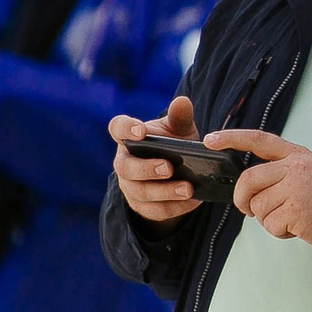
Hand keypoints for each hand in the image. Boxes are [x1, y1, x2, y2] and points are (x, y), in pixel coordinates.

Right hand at [110, 96, 201, 225]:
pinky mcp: (142, 206)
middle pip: (126, 167)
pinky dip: (175, 207)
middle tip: (168, 167)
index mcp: (129, 138)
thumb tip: (183, 101)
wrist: (177, 175)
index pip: (117, 128)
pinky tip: (193, 201)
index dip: (125, 129)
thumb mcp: (179, 130)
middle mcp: (124, 162)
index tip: (140, 132)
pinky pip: (155, 210)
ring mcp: (130, 186)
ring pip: (141, 192)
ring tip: (188, 188)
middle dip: (146, 168)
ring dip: (165, 192)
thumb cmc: (173, 145)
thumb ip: (180, 117)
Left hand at [206, 127, 311, 249]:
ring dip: (268, 220)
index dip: (232, 138)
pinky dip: (279, 232)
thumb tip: (250, 191)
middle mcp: (294, 168)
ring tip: (291, 218)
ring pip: (258, 207)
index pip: (259, 140)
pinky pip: (270, 224)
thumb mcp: (310, 172)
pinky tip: (297, 227)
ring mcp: (295, 188)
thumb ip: (281, 173)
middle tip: (248, 209)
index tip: (210, 141)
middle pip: (248, 180)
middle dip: (242, 199)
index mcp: (296, 155)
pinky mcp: (296, 210)